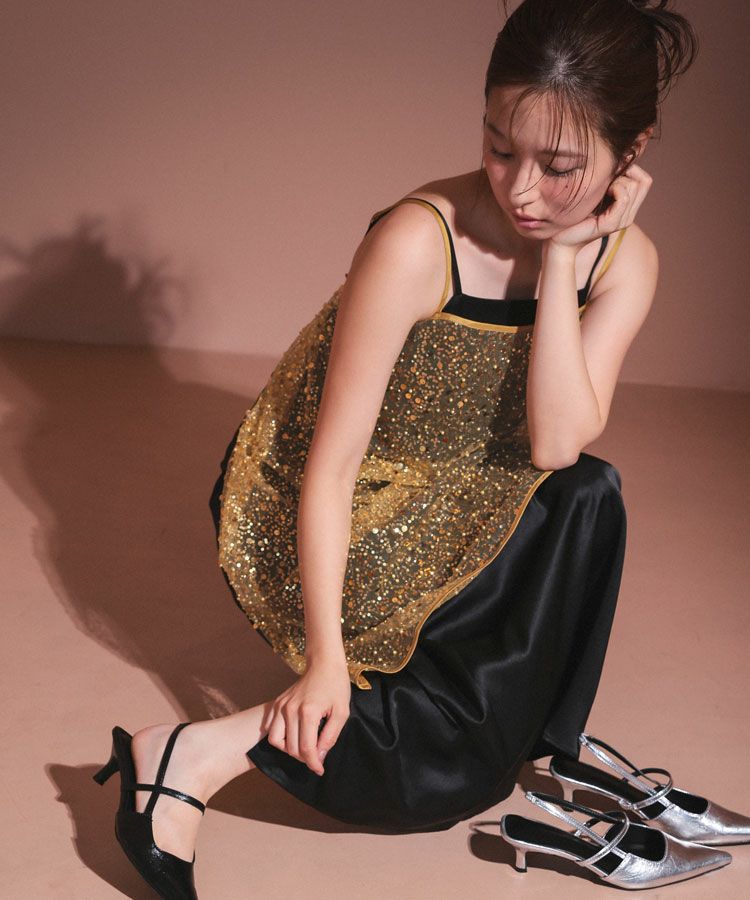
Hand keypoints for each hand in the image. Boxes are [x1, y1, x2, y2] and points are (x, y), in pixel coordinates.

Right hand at [263, 657, 351, 774]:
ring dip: (289, 749)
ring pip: (276, 741)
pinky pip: (271, 728)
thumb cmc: (336, 686)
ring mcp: (281, 706)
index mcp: (308, 712)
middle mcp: (290, 709)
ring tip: (303, 747)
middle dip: (304, 758)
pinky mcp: (277, 703)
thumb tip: (319, 756)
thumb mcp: (342, 713)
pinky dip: (279, 737)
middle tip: (316, 757)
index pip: (306, 749)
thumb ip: (330, 737)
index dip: (314, 764)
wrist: (324, 664)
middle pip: (291, 748)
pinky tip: (293, 736)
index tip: (320, 770)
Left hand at [548, 163, 652, 251]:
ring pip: (634, 186)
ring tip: (601, 189)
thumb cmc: (573, 212)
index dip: (631, 169)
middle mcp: (628, 215)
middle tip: (605, 181)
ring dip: (617, 180)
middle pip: (644, 181)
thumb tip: (621, 155)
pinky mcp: (611, 225)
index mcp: (626, 208)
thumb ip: (610, 178)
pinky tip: (600, 194)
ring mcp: (622, 221)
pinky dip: (614, 189)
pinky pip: (623, 197)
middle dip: (626, 173)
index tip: (611, 172)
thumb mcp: (595, 190)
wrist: (560, 239)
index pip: (645, 180)